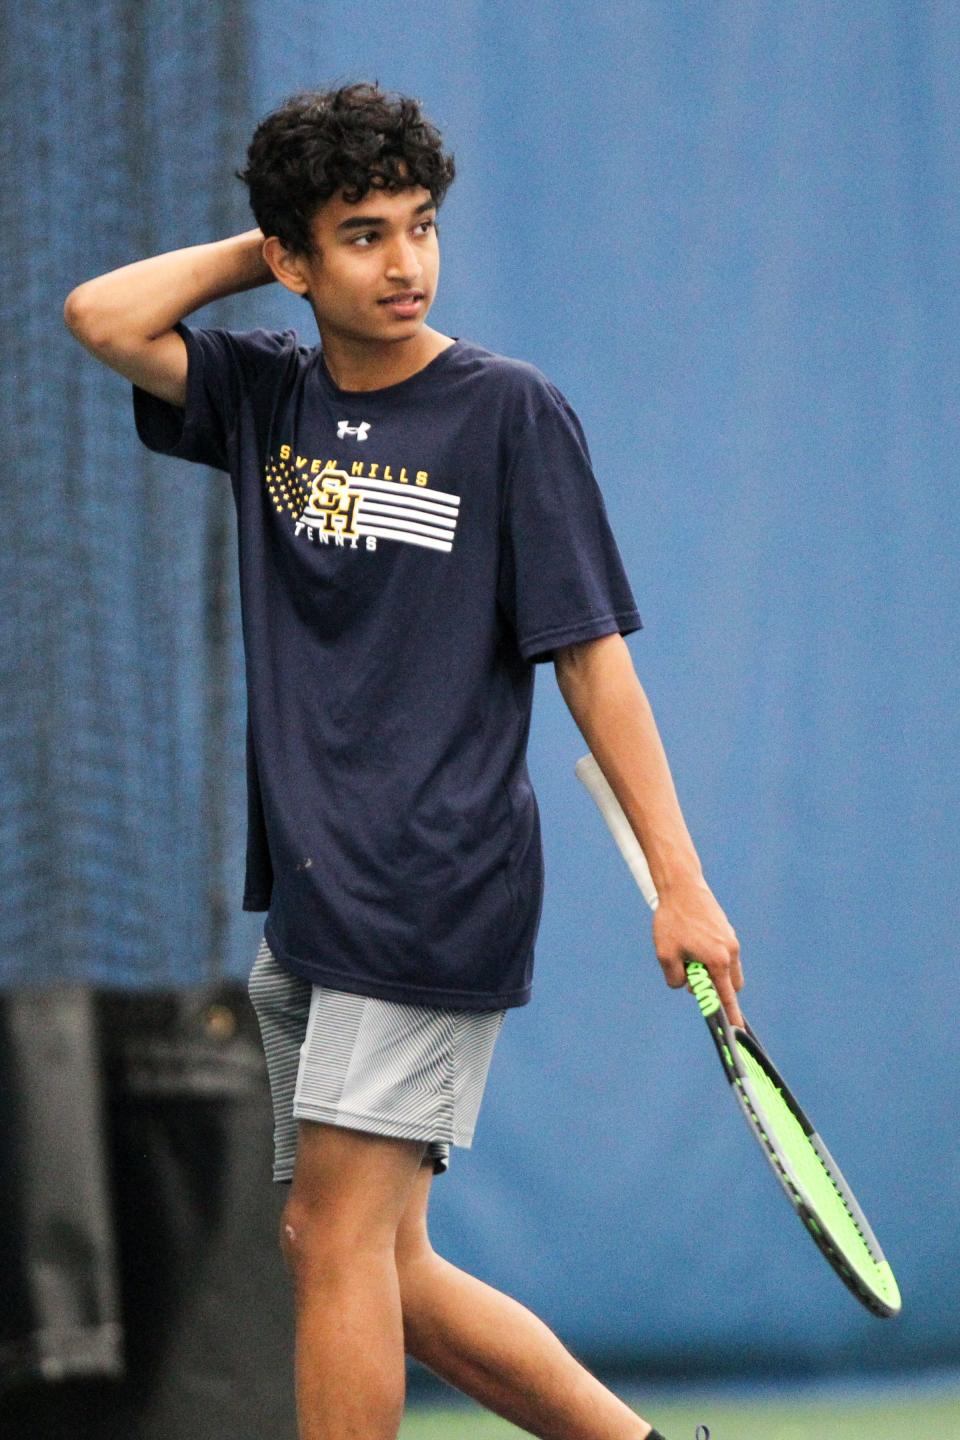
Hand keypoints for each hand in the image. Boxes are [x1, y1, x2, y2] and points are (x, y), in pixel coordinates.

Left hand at [651, 875, 743, 1025]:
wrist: (681, 886)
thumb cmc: (672, 921)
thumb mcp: (665, 955)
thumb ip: (675, 979)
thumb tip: (685, 986)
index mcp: (719, 961)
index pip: (727, 997)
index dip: (732, 1016)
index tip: (738, 1031)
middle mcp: (731, 952)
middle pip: (729, 985)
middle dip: (715, 987)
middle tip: (690, 974)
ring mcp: (731, 940)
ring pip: (726, 968)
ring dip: (711, 970)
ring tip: (686, 951)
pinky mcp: (727, 931)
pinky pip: (723, 953)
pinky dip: (711, 956)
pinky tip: (690, 939)